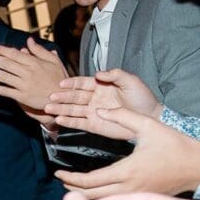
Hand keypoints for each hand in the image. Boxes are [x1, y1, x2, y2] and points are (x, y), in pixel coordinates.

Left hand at [0, 38, 66, 124]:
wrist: (64, 98)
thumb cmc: (59, 79)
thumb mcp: (53, 61)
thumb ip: (39, 51)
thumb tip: (28, 41)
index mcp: (35, 63)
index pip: (15, 54)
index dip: (3, 51)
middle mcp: (28, 73)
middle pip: (7, 64)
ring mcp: (24, 85)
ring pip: (4, 77)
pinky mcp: (22, 97)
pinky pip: (6, 91)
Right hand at [45, 69, 159, 139]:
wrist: (150, 117)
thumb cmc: (142, 97)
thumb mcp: (131, 80)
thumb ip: (115, 74)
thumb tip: (98, 74)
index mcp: (101, 86)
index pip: (82, 84)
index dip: (71, 83)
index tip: (61, 83)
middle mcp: (94, 99)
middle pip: (74, 97)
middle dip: (62, 97)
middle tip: (51, 96)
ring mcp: (93, 112)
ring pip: (73, 110)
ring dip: (60, 109)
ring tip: (48, 108)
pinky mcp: (94, 125)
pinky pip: (78, 123)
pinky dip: (68, 122)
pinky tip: (59, 119)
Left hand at [55, 107, 199, 198]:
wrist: (199, 166)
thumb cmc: (175, 144)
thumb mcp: (149, 125)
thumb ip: (123, 116)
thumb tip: (100, 110)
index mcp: (127, 171)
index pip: (89, 181)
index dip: (70, 179)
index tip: (58, 173)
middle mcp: (129, 189)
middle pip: (91, 197)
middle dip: (72, 190)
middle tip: (62, 180)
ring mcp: (135, 198)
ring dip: (84, 198)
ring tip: (72, 187)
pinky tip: (92, 194)